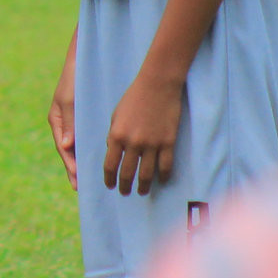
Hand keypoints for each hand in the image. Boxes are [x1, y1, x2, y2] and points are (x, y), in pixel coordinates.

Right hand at [49, 38, 78, 189]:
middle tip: (83, 189)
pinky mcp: (86, 116)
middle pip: (70, 152)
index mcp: (57, 121)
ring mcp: (76, 120)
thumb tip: (65, 147)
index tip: (77, 182)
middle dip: (76, 169)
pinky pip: (88, 136)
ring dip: (84, 161)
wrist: (85, 58)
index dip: (70, 166)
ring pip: (79, 146)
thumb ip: (69, 123)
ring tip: (92, 180)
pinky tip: (103, 158)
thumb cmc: (75, 78)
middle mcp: (65, 124)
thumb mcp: (70, 100)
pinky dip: (93, 149)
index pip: (63, 150)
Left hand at [104, 72, 183, 196]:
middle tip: (124, 193)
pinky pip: (166, 166)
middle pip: (127, 173)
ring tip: (142, 191)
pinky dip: (163, 176)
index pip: (110, 165)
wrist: (157, 84)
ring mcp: (152, 144)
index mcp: (116, 135)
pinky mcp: (168, 142)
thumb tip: (112, 150)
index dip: (109, 178)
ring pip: (146, 174)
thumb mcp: (116, 114)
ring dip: (143, 186)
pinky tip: (162, 181)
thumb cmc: (134, 97)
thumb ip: (113, 134)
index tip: (110, 186)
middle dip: (125, 186)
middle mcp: (133, 143)